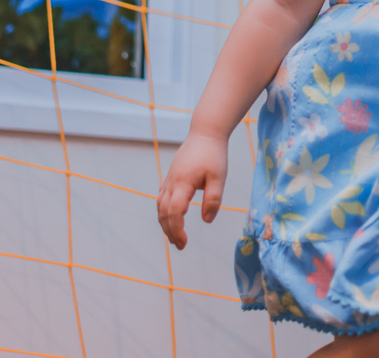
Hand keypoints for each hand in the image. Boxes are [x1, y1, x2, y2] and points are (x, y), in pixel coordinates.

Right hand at [157, 131, 228, 248]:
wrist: (205, 132)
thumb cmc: (214, 154)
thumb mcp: (219, 177)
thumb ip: (213, 199)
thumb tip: (207, 220)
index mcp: (183, 183)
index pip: (174, 212)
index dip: (176, 229)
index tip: (184, 242)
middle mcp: (172, 182)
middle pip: (163, 212)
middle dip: (169, 231)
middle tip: (180, 246)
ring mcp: (169, 179)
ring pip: (160, 206)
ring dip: (165, 223)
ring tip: (175, 237)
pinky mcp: (171, 176)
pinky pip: (162, 198)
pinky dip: (164, 212)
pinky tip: (172, 218)